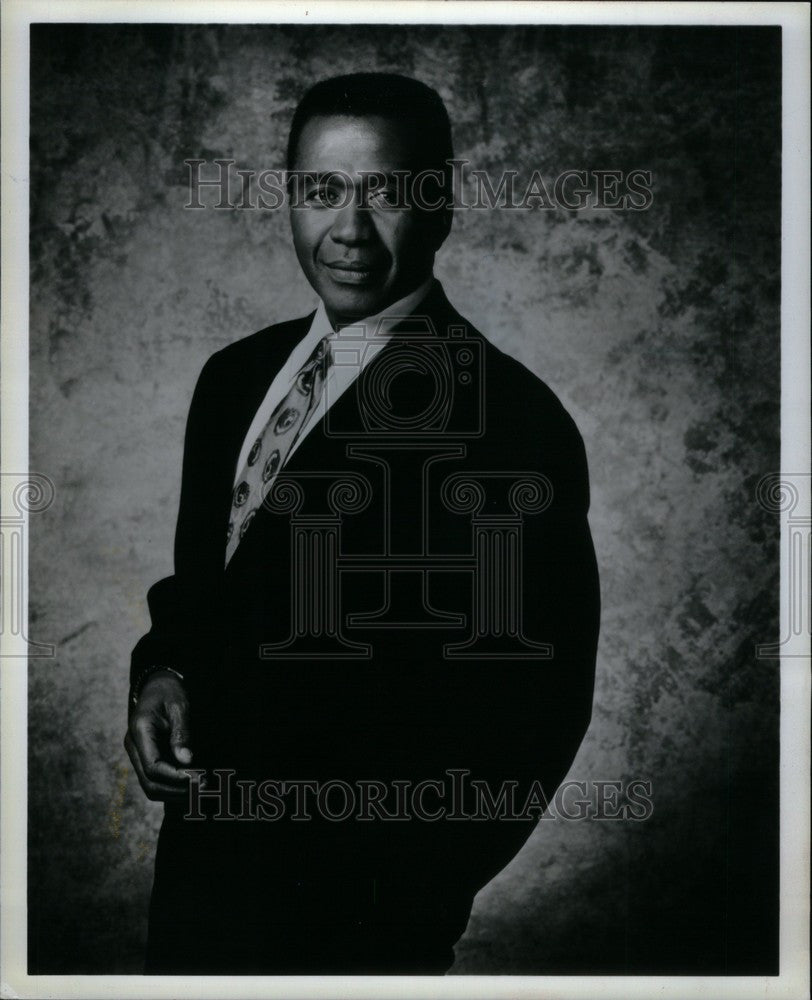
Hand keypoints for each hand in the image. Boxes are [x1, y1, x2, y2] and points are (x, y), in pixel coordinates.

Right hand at [124, 670, 195, 800]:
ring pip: (151, 786)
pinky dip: (173, 786)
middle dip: (177, 790)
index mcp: (139, 731)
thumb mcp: (179, 706)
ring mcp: (137, 754)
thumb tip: (186, 761)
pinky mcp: (145, 757)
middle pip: (150, 783)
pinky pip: (155, 780)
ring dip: (175, 792)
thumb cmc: (170, 691)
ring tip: (201, 786)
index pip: (153, 767)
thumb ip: (182, 733)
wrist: (157, 684)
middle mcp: (133, 746)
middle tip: (204, 785)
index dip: (175, 778)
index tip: (199, 778)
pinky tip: (193, 781)